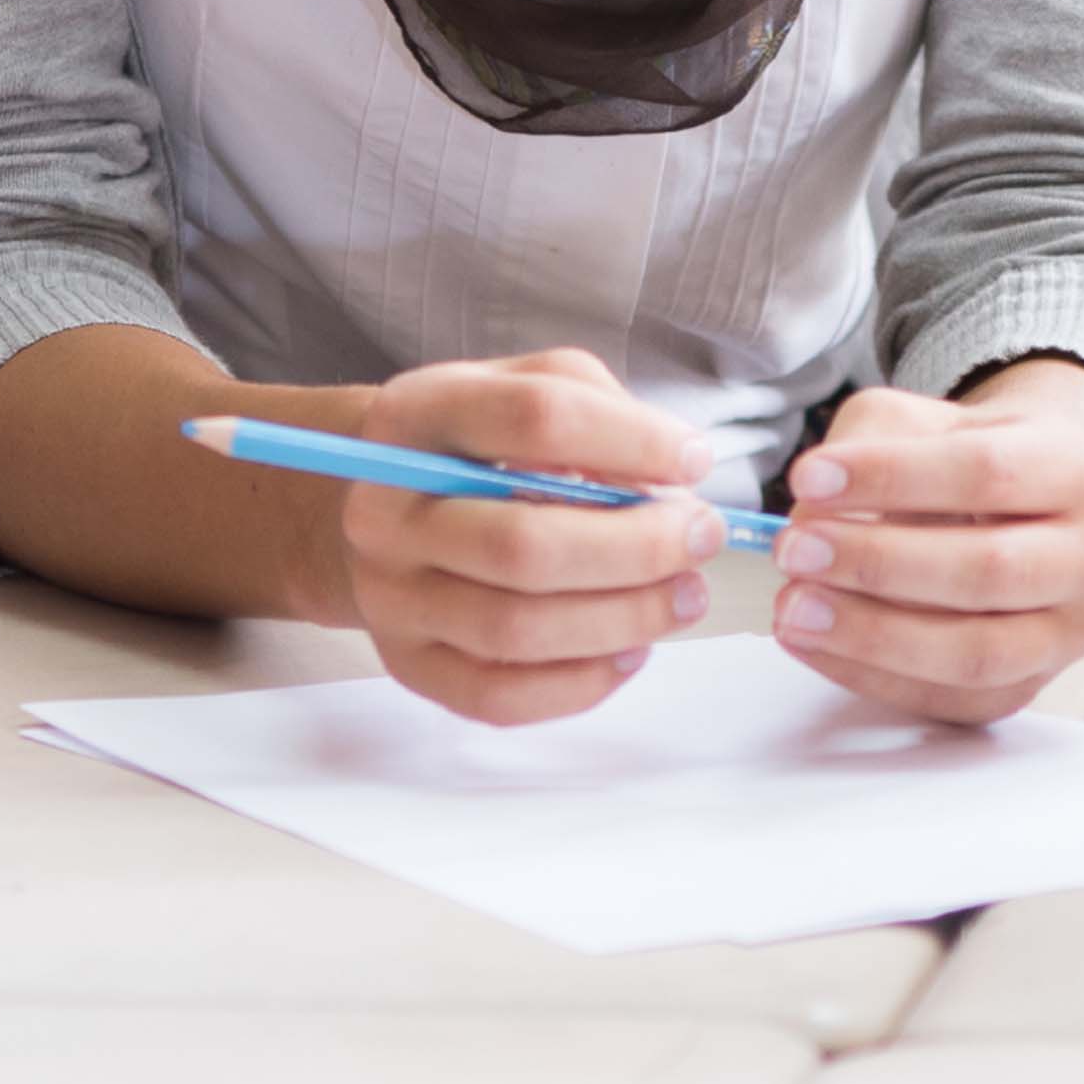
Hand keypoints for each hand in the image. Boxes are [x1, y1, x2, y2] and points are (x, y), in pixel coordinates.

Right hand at [329, 351, 726, 728]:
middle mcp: (384, 510)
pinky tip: (631, 650)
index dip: (632, 440)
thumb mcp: (530, 385)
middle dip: (638, 549)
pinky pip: (501, 697)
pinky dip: (583, 683)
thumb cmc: (478, 442)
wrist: (381, 501)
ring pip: (516, 630)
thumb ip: (599, 414)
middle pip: (523, 545)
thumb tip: (670, 488)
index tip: (695, 460)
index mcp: (417, 415)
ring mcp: (389, 595)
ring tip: (684, 595)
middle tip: (702, 538)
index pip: (534, 418)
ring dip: (624, 618)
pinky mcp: (408, 664)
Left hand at [773, 360, 1083, 727]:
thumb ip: (871, 445)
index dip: (893, 477)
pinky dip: (871, 676)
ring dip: (872, 635)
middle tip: (795, 550)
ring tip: (794, 608)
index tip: (811, 478)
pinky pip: (949, 700)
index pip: (988, 471)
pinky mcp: (1026, 688)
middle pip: (989, 571)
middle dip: (878, 564)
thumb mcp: (921, 422)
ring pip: (976, 652)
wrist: (1017, 512)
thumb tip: (817, 509)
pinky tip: (815, 644)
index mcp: (1077, 467)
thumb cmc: (960, 463)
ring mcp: (1067, 632)